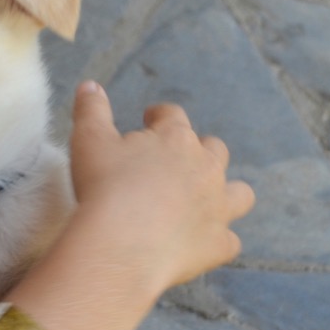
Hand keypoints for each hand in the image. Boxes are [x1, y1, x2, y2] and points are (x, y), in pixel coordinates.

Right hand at [68, 81, 255, 292]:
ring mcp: (218, 207)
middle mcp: (206, 168)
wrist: (121, 244)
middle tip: (171, 161)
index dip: (159, 117)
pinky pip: (231, 240)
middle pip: (214, 149)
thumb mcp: (88, 138)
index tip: (147, 121)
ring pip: (240, 193)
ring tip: (204, 198)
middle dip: (197, 150)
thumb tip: (90, 85)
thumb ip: (92, 108)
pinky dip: (218, 238)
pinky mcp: (219, 244)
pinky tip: (201, 240)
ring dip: (226, 192)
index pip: (173, 115)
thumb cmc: (104, 186)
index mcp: (176, 138)